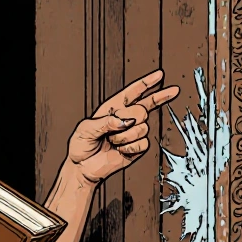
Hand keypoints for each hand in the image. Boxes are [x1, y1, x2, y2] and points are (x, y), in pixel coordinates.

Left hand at [67, 69, 180, 185]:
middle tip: (115, 129)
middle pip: (142, 109)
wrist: (83, 167)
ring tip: (113, 141)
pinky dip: (130, 148)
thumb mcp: (85, 128)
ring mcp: (133, 133)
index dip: (147, 83)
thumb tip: (124, 121)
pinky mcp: (137, 148)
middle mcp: (126, 118)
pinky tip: (120, 149)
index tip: (159, 75)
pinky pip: (143, 144)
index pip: (134, 92)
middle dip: (129, 119)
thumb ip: (105, 121)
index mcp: (113, 108)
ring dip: (124, 137)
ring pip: (142, 128)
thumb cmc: (81, 145)